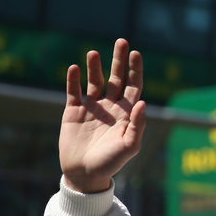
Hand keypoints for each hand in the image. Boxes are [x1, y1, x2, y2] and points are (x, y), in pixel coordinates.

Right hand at [59, 39, 145, 192]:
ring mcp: (92, 108)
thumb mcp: (129, 147)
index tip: (136, 53)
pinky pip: (73, 92)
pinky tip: (74, 68)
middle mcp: (110, 107)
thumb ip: (137, 126)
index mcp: (126, 113)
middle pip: (116, 78)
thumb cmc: (110, 163)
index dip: (135, 70)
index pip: (133, 86)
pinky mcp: (73, 112)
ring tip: (93, 53)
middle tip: (122, 41)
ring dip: (94, 67)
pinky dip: (73, 80)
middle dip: (119, 60)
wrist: (84, 174)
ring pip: (94, 81)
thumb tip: (142, 102)